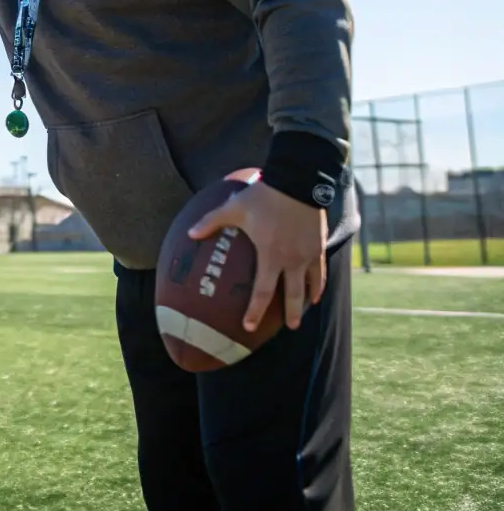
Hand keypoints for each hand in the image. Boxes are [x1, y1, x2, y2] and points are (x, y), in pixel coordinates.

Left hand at [188, 169, 327, 331]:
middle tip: (290, 328)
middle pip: (293, 295)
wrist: (297, 182)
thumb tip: (190, 233)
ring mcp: (309, 254)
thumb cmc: (263, 196)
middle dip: (291, 314)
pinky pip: (321, 271)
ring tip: (304, 312)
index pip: (263, 292)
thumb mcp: (234, 208)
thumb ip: (211, 222)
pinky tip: (316, 289)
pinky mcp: (319, 246)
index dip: (255, 311)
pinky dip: (319, 283)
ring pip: (310, 285)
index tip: (249, 326)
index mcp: (270, 255)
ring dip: (307, 300)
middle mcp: (292, 260)